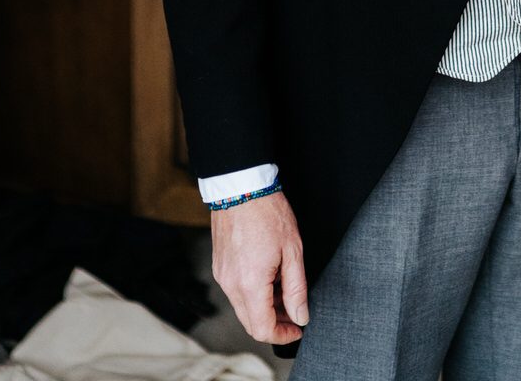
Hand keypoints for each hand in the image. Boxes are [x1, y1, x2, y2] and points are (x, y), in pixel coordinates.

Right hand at [211, 189, 307, 341]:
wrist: (241, 186)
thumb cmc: (268, 213)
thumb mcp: (293, 250)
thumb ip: (297, 289)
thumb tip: (301, 315)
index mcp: (250, 284)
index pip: (262, 329)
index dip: (283, 334)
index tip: (298, 328)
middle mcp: (231, 285)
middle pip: (251, 323)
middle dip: (275, 323)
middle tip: (295, 312)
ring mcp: (222, 276)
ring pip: (243, 308)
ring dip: (264, 307)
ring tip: (285, 288)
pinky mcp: (220, 267)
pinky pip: (236, 291)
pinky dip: (253, 293)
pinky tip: (269, 275)